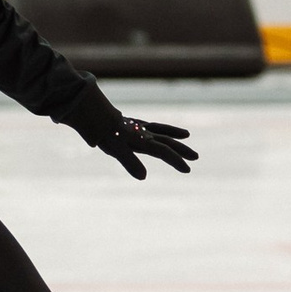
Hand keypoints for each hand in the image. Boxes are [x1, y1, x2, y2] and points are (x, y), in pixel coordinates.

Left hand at [71, 102, 195, 179]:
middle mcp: (145, 133)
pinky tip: (163, 130)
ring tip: (186, 136)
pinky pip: (153, 126)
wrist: (95, 114)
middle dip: (181, 150)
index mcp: (143, 141)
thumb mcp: (116, 150)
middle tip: (195, 157)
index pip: (163, 152)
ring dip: (175, 136)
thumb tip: (143, 177)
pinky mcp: (134, 124)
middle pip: (167, 142)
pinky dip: (163, 128)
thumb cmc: (105, 134)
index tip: (187, 169)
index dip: (175, 161)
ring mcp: (140, 127)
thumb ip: (130, 162)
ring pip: (162, 132)